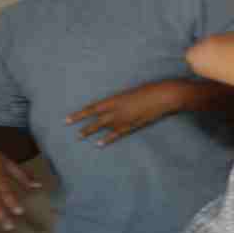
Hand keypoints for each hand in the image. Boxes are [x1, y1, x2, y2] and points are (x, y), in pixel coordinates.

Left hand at [68, 80, 191, 144]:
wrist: (165, 95)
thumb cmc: (151, 89)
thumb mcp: (132, 92)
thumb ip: (122, 99)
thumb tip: (116, 105)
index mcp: (115, 99)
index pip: (93, 108)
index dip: (80, 114)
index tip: (68, 118)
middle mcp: (117, 110)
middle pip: (95, 119)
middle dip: (82, 123)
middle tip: (70, 128)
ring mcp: (124, 119)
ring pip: (103, 127)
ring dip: (91, 131)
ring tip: (79, 136)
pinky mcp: (132, 125)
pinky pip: (117, 134)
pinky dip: (107, 139)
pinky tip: (99, 144)